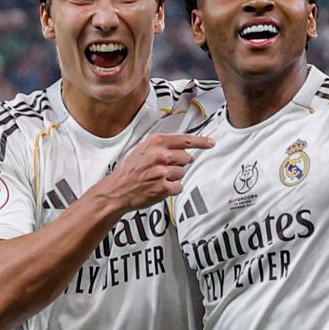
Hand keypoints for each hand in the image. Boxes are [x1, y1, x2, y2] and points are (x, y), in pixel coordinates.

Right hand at [99, 133, 213, 210]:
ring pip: (182, 173)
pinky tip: (159, 187)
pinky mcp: (163, 187)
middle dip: (178, 164)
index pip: (185, 140)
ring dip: (173, 177)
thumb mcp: (143, 149)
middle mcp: (160, 155)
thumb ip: (163, 147)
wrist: (117, 190)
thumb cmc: (129, 171)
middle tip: (164, 168)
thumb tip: (185, 151)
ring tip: (158, 178)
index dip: (201, 142)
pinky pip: (178, 187)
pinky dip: (171, 189)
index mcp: (155, 143)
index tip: (210, 143)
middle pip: (186, 158)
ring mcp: (162, 171)